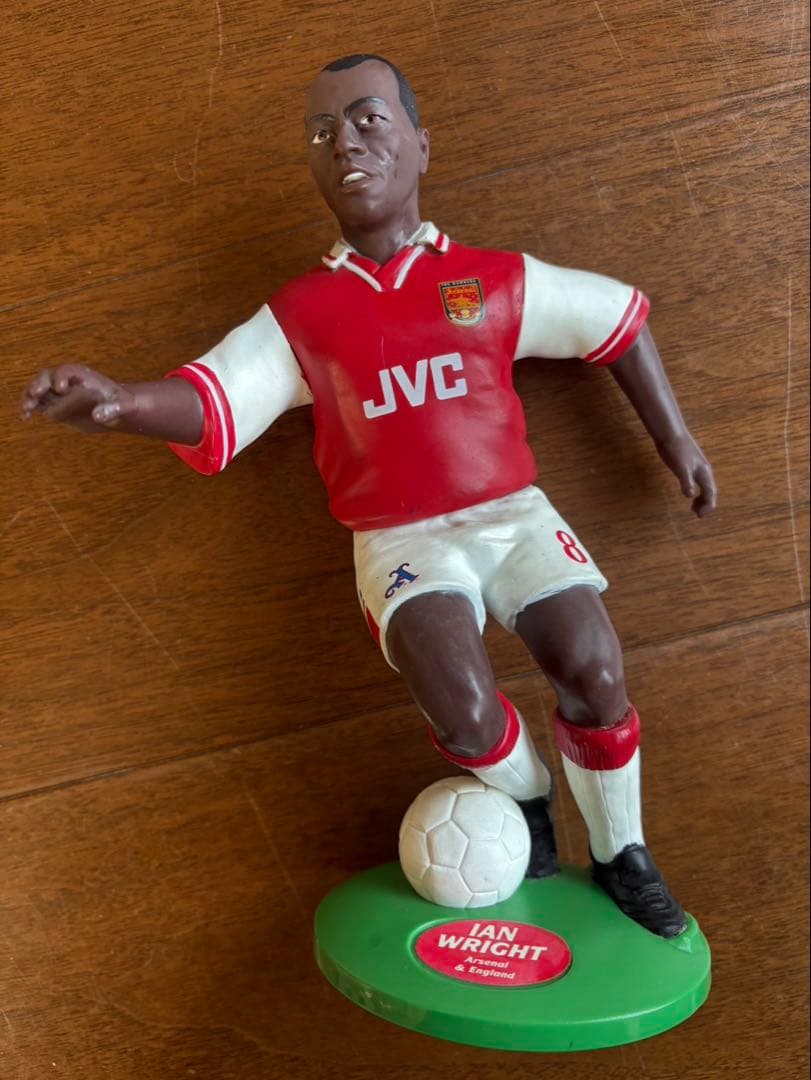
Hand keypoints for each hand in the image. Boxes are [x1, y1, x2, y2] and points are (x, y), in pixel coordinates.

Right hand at [20, 364, 136, 432]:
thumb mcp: (122, 405)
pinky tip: (25, 417)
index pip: (66, 371)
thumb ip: (112, 409)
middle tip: (35, 393)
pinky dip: (30, 408)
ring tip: (27, 409)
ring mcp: (58, 393)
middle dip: (39, 384)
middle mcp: (66, 380)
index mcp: (82, 375)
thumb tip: (98, 416)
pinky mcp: (54, 404)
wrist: (115, 409)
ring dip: (30, 397)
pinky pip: (38, 404)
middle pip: (46, 377)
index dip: (61, 377)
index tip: (60, 388)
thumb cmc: (121, 403)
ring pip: (38, 390)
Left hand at [656, 433, 716, 517]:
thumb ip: (686, 481)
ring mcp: (697, 467)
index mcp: (703, 473)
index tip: (700, 516)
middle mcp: (703, 470)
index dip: (708, 506)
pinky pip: (697, 481)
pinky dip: (696, 490)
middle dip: (706, 504)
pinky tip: (688, 492)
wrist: (670, 433)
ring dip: (702, 498)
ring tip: (693, 507)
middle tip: (697, 514)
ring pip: (704, 486)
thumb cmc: (675, 449)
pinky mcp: (689, 464)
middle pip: (710, 491)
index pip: (711, 493)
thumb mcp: (680, 467)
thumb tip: (690, 496)